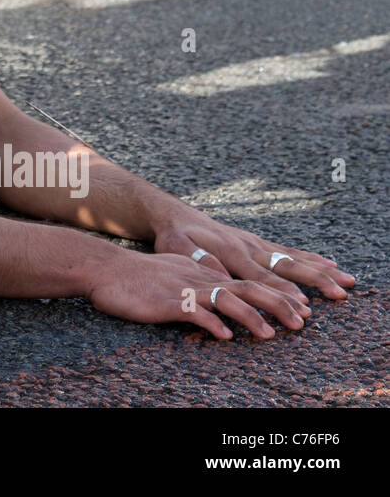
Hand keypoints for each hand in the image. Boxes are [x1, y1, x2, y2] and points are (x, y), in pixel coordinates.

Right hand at [89, 252, 311, 339]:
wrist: (103, 268)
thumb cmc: (135, 276)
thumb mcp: (173, 273)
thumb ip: (197, 282)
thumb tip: (219, 299)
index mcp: (202, 272)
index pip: (248, 281)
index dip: (277, 294)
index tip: (302, 308)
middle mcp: (199, 278)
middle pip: (247, 287)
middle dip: (278, 303)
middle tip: (303, 321)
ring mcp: (184, 288)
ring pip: (226, 298)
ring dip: (251, 317)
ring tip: (271, 334)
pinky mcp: (167, 301)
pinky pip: (194, 311)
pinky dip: (212, 323)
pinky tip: (225, 336)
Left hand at [154, 215, 354, 302]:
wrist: (175, 216)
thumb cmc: (174, 236)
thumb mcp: (175, 247)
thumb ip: (197, 260)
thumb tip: (221, 277)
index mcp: (231, 251)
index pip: (261, 276)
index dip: (282, 293)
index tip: (303, 306)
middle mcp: (248, 246)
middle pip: (287, 267)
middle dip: (314, 282)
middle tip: (339, 296)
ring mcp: (255, 243)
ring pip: (294, 258)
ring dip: (321, 271)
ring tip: (347, 281)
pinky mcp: (257, 241)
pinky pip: (288, 250)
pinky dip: (310, 258)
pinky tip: (330, 264)